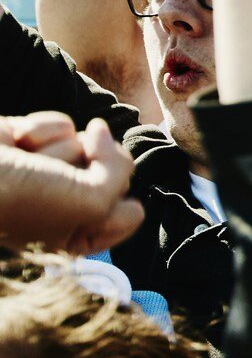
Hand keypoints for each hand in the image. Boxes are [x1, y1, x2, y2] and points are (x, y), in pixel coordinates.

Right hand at [0, 115, 143, 254]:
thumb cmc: (20, 200)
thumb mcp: (89, 202)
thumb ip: (119, 170)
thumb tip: (99, 128)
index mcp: (80, 234)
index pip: (131, 210)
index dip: (113, 201)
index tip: (79, 206)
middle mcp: (66, 203)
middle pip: (112, 170)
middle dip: (82, 170)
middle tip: (46, 180)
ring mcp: (47, 169)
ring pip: (86, 142)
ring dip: (56, 149)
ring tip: (25, 163)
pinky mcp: (27, 140)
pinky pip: (61, 123)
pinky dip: (39, 129)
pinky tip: (15, 142)